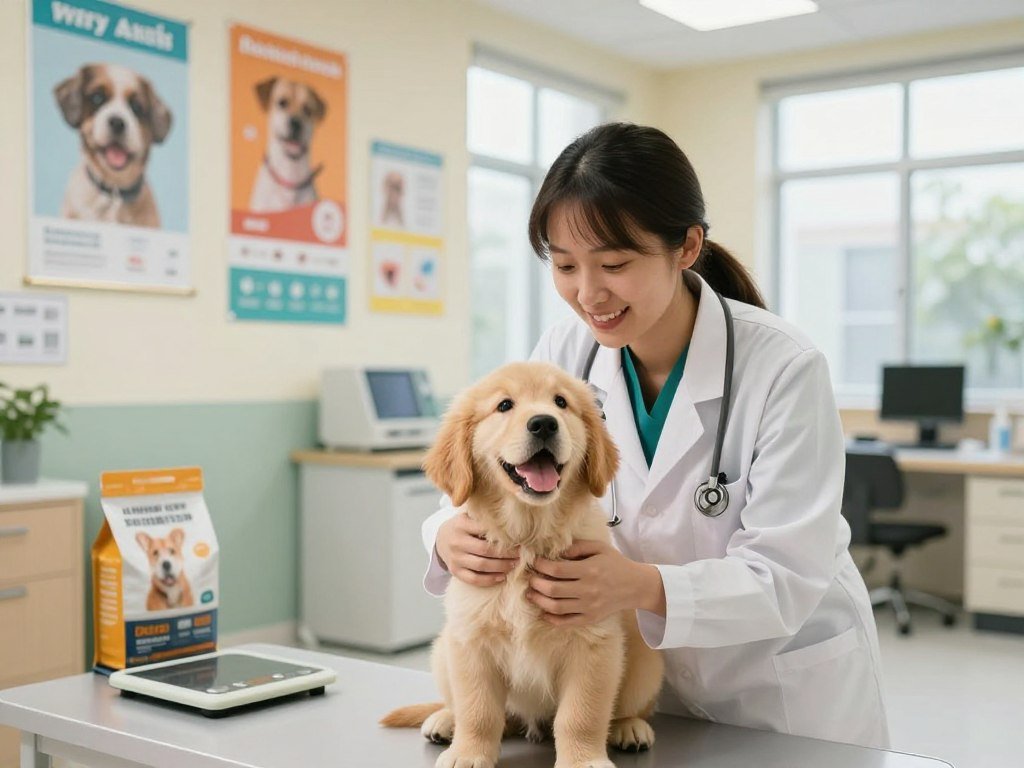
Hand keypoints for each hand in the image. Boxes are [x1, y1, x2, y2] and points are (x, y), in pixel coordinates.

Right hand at [436, 512, 518, 586]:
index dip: (503, 535)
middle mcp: (456, 542)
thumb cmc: (462, 526)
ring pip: (481, 566)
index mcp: (461, 524)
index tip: (518, 538)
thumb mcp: (468, 516)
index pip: (485, 530)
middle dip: (506, 553)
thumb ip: (484, 517)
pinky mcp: (454, 571)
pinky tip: (502, 577)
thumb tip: (511, 522)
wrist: (441, 538)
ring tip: (514, 565)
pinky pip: (473, 579)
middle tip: (520, 554)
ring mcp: (455, 558)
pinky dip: (489, 580)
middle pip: (485, 550)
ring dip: (501, 567)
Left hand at [527, 540, 664, 626]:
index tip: (535, 562)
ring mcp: (589, 606)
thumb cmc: (615, 563)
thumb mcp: (599, 548)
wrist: (636, 586)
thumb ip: (577, 547)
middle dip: (536, 584)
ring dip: (539, 601)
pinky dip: (552, 619)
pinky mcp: (591, 618)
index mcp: (589, 570)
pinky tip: (544, 612)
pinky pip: (567, 622)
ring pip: (556, 608)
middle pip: (553, 590)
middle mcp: (588, 590)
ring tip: (531, 594)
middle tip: (529, 579)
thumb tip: (556, 551)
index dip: (541, 566)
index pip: (557, 569)